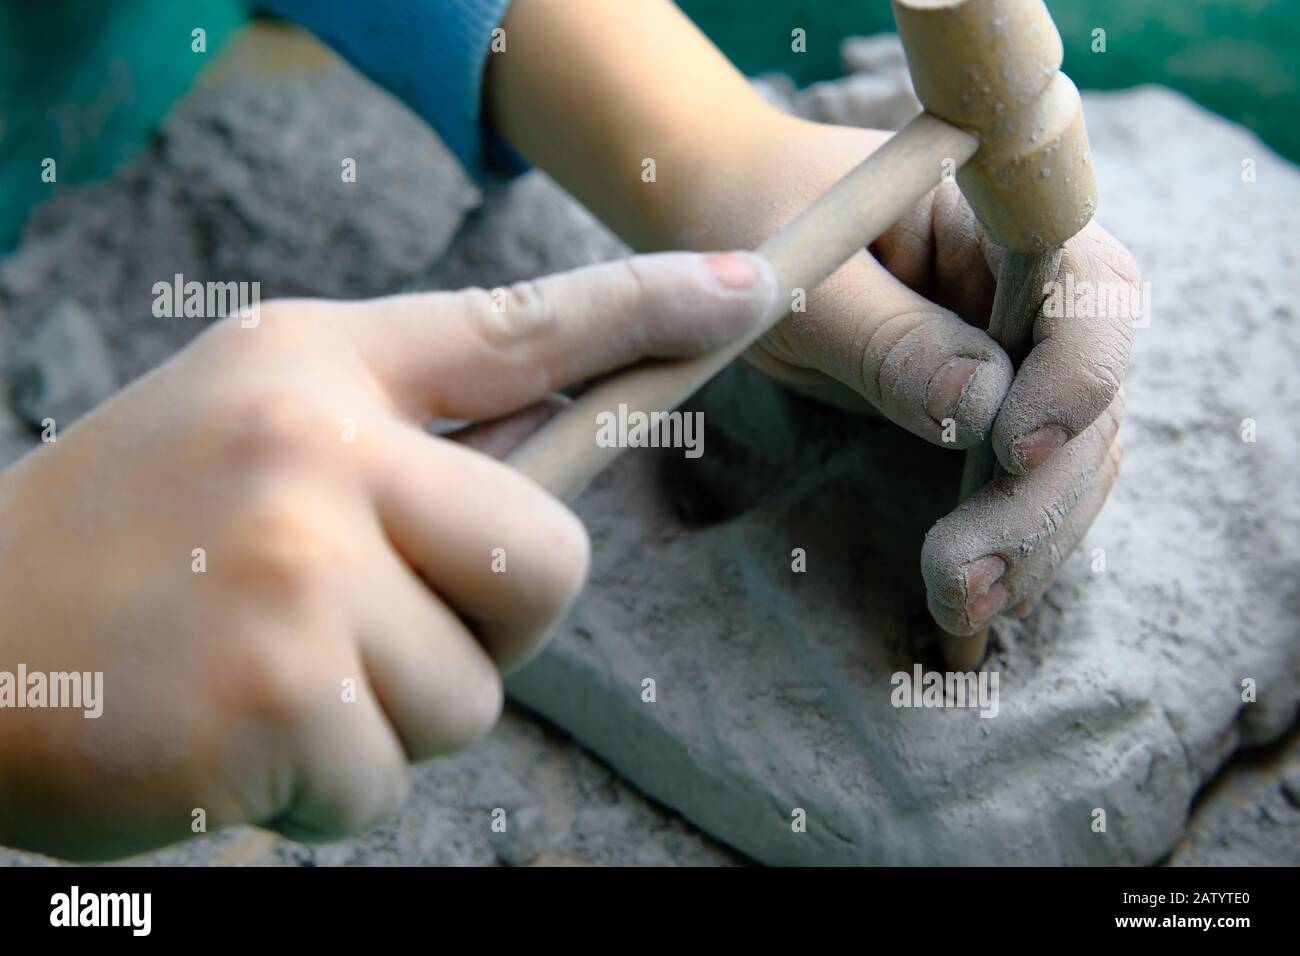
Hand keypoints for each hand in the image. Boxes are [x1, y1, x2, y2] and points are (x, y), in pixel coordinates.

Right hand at [0, 251, 774, 858]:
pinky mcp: (280, 700)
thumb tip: (549, 466)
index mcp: (318, 368)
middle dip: (494, 621)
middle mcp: (320, 448)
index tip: (752, 289)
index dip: (647, 308)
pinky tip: (237, 734)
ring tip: (274, 675)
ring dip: (392, 711)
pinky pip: (393, 777)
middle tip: (377, 622)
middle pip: (548, 560)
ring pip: (474, 690)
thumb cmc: (125, 541)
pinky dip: (331, 783)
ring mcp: (301, 572)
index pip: (518, 327)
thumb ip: (399, 438)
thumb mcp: (250, 429)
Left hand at [666, 112, 1137, 633]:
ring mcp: (1015, 355)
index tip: (1016, 447)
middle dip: (1036, 498)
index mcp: (1000, 222)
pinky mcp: (986, 411)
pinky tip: (973, 608)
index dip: (1077, 374)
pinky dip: (1009, 543)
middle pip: (1088, 398)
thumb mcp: (804, 282)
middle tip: (962, 576)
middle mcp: (1030, 292)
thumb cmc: (758, 220)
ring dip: (1027, 540)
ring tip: (959, 610)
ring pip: (1069, 458)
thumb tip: (988, 408)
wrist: (727, 218)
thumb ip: (888, 337)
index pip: (1092, 292)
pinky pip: (1025, 483)